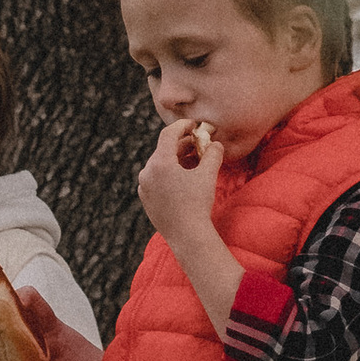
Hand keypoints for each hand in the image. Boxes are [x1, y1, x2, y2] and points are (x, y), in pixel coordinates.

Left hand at [136, 112, 223, 254]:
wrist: (187, 235)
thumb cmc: (197, 204)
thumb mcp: (208, 175)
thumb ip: (212, 154)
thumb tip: (216, 144)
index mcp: (159, 163)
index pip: (168, 134)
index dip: (182, 126)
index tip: (194, 125)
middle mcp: (147, 172)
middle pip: (164, 150)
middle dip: (182, 144)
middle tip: (198, 142)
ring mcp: (144, 186)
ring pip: (160, 165)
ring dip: (176, 159)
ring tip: (194, 159)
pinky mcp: (145, 198)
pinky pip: (156, 179)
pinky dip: (169, 173)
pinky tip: (184, 177)